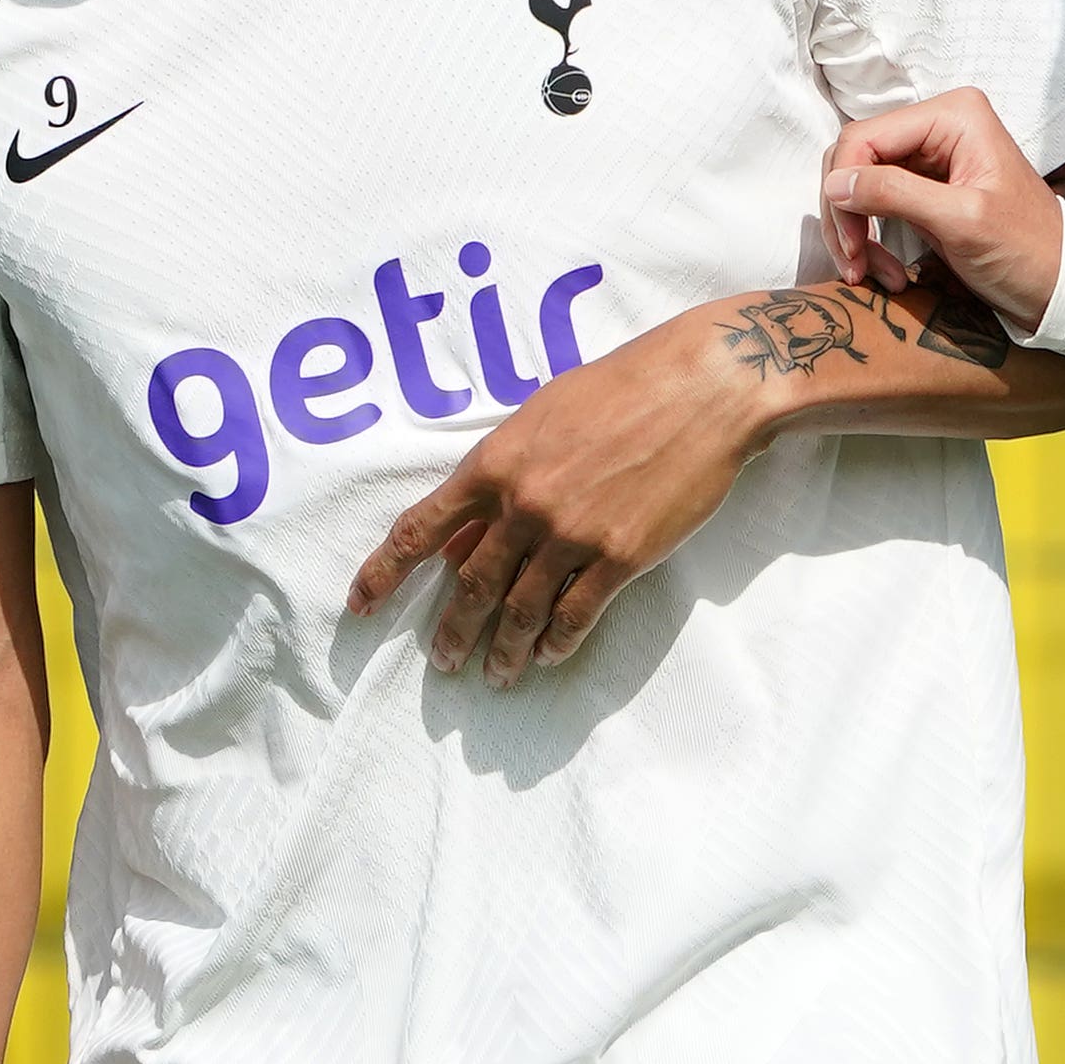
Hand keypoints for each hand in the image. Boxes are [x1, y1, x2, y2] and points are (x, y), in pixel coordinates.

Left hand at [345, 300, 776, 682]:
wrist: (701, 389)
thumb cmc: (621, 388)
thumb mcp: (542, 416)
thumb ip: (499, 474)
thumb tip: (466, 537)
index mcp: (495, 464)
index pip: (420, 529)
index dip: (385, 572)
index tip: (363, 604)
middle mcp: (524, 505)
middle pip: (471, 586)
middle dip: (452, 632)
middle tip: (445, 662)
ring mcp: (571, 535)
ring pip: (521, 611)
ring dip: (504, 651)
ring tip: (498, 675)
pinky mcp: (620, 557)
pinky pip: (576, 615)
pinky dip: (558, 641)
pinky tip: (549, 654)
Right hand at [824, 87, 1064, 335]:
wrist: (1059, 285)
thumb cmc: (1026, 249)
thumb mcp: (961, 220)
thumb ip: (895, 194)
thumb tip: (834, 183)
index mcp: (954, 115)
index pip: (865, 137)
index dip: (845, 185)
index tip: (850, 241)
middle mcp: (939, 126)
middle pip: (855, 158)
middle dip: (846, 213)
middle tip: (854, 263)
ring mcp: (929, 156)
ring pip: (858, 184)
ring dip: (855, 232)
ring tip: (869, 274)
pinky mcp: (924, 188)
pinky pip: (875, 204)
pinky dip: (871, 240)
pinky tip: (887, 272)